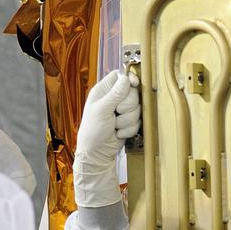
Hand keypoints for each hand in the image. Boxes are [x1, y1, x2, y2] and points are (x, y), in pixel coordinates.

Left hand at [73, 69, 140, 206]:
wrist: (97, 153)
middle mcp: (114, 98)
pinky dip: (129, 129)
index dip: (128, 79)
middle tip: (117, 113)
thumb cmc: (93, 130)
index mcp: (103, 91)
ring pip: (137, 108)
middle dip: (127, 106)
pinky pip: (137, 121)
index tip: (133, 84)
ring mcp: (122, 111)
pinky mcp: (128, 122)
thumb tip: (126, 79)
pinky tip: (118, 133)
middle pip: (133, 92)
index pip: (120, 76)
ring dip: (127, 120)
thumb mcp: (102, 110)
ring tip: (115, 126)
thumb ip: (115, 94)